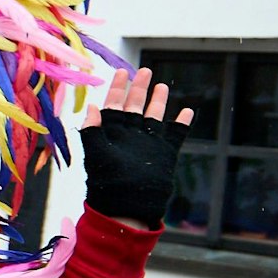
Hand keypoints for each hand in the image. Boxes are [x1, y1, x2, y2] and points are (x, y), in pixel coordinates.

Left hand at [80, 66, 193, 228]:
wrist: (127, 207)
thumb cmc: (106, 183)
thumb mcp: (96, 154)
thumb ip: (93, 131)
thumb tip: (91, 107)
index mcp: (111, 134)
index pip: (113, 105)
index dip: (117, 88)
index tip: (121, 71)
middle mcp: (129, 136)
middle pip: (134, 106)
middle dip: (139, 88)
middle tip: (144, 70)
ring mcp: (148, 144)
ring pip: (154, 117)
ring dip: (158, 101)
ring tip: (162, 85)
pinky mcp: (164, 154)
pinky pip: (175, 135)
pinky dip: (181, 123)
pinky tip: (186, 111)